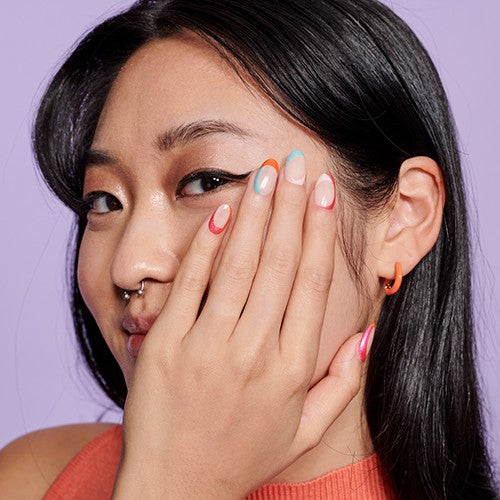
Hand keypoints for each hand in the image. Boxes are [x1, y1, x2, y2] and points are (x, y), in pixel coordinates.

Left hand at [112, 156, 369, 498]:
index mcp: (291, 368)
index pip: (311, 284)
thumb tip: (367, 333)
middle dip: (290, 207)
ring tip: (267, 174)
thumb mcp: (304, 428)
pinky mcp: (165, 346)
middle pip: (279, 264)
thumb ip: (342, 383)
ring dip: (255, 214)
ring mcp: (206, 347)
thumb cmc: (244, 454)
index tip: (324, 194)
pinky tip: (224, 212)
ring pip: (238, 266)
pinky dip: (209, 246)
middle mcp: (254, 352)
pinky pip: (191, 285)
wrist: (176, 487)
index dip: (319, 233)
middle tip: (297, 164)